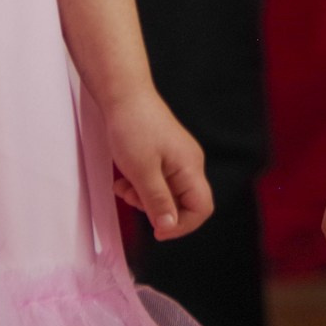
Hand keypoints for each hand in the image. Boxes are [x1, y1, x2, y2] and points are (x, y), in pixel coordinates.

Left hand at [103, 90, 213, 237]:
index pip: (201, 208)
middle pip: (182, 203)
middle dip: (156, 209)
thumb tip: (168, 228)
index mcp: (190, 167)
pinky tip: (124, 178)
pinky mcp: (164, 154)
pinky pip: (157, 180)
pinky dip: (140, 185)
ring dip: (144, 197)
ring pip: (166, 193)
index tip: (156, 230)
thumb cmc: (133, 127)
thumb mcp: (142, 171)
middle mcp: (189, 164)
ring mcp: (177, 159)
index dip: (181, 225)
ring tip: (124, 186)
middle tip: (133, 199)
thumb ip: (157, 202)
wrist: (124, 95)